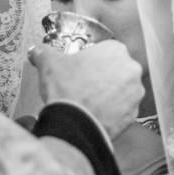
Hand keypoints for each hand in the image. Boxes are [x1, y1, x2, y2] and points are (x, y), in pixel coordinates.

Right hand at [29, 40, 143, 139]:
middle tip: (86, 85)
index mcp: (116, 50)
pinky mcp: (134, 113)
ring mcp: (136, 92)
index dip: (92, 60)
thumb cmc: (67, 90)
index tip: (83, 69)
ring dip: (110, 94)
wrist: (75, 124)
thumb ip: (44, 53)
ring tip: (91, 101)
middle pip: (117, 69)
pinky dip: (113, 111)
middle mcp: (131, 69)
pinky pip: (123, 109)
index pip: (106, 50)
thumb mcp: (50, 64)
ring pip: (123, 90)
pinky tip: (97, 113)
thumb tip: (37, 52)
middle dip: (103, 77)